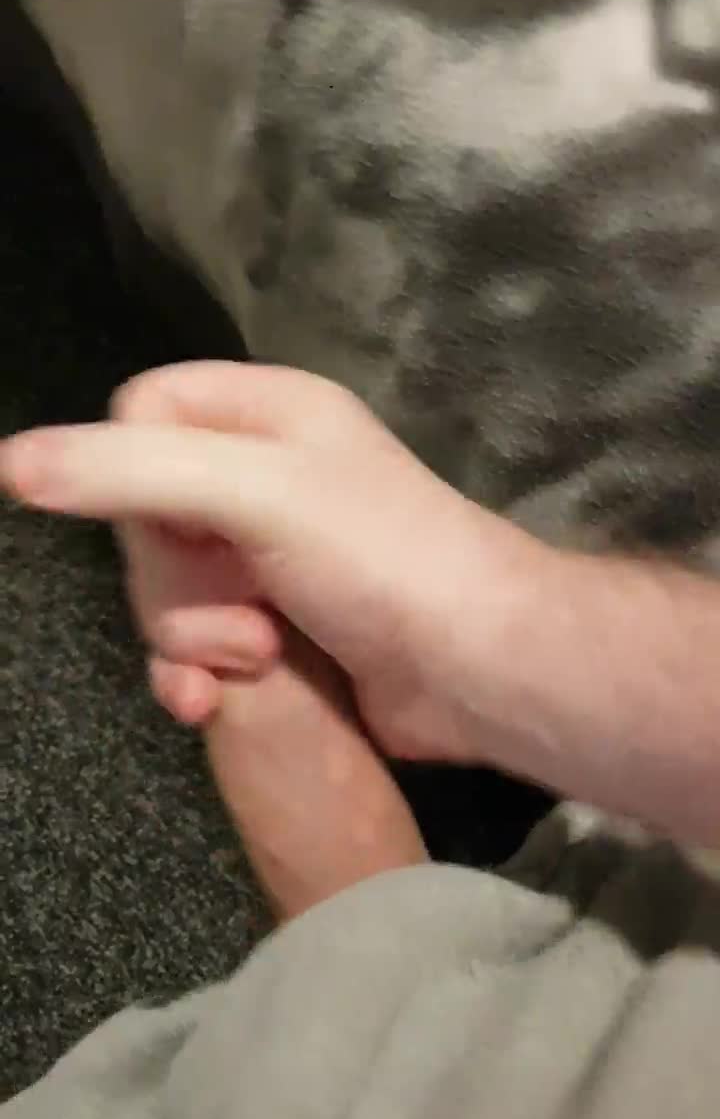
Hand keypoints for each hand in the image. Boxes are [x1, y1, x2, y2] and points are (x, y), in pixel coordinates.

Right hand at [0, 361, 550, 767]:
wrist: (478, 669)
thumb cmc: (381, 559)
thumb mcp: (256, 493)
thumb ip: (130, 472)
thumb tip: (9, 464)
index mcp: (265, 412)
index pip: (138, 412)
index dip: (132, 471)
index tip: (181, 523)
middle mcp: (261, 475)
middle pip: (139, 513)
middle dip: (174, 578)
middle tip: (241, 610)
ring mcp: (265, 556)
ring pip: (160, 588)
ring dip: (192, 635)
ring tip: (259, 656)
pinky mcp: (273, 628)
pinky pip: (190, 643)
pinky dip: (194, 673)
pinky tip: (211, 705)